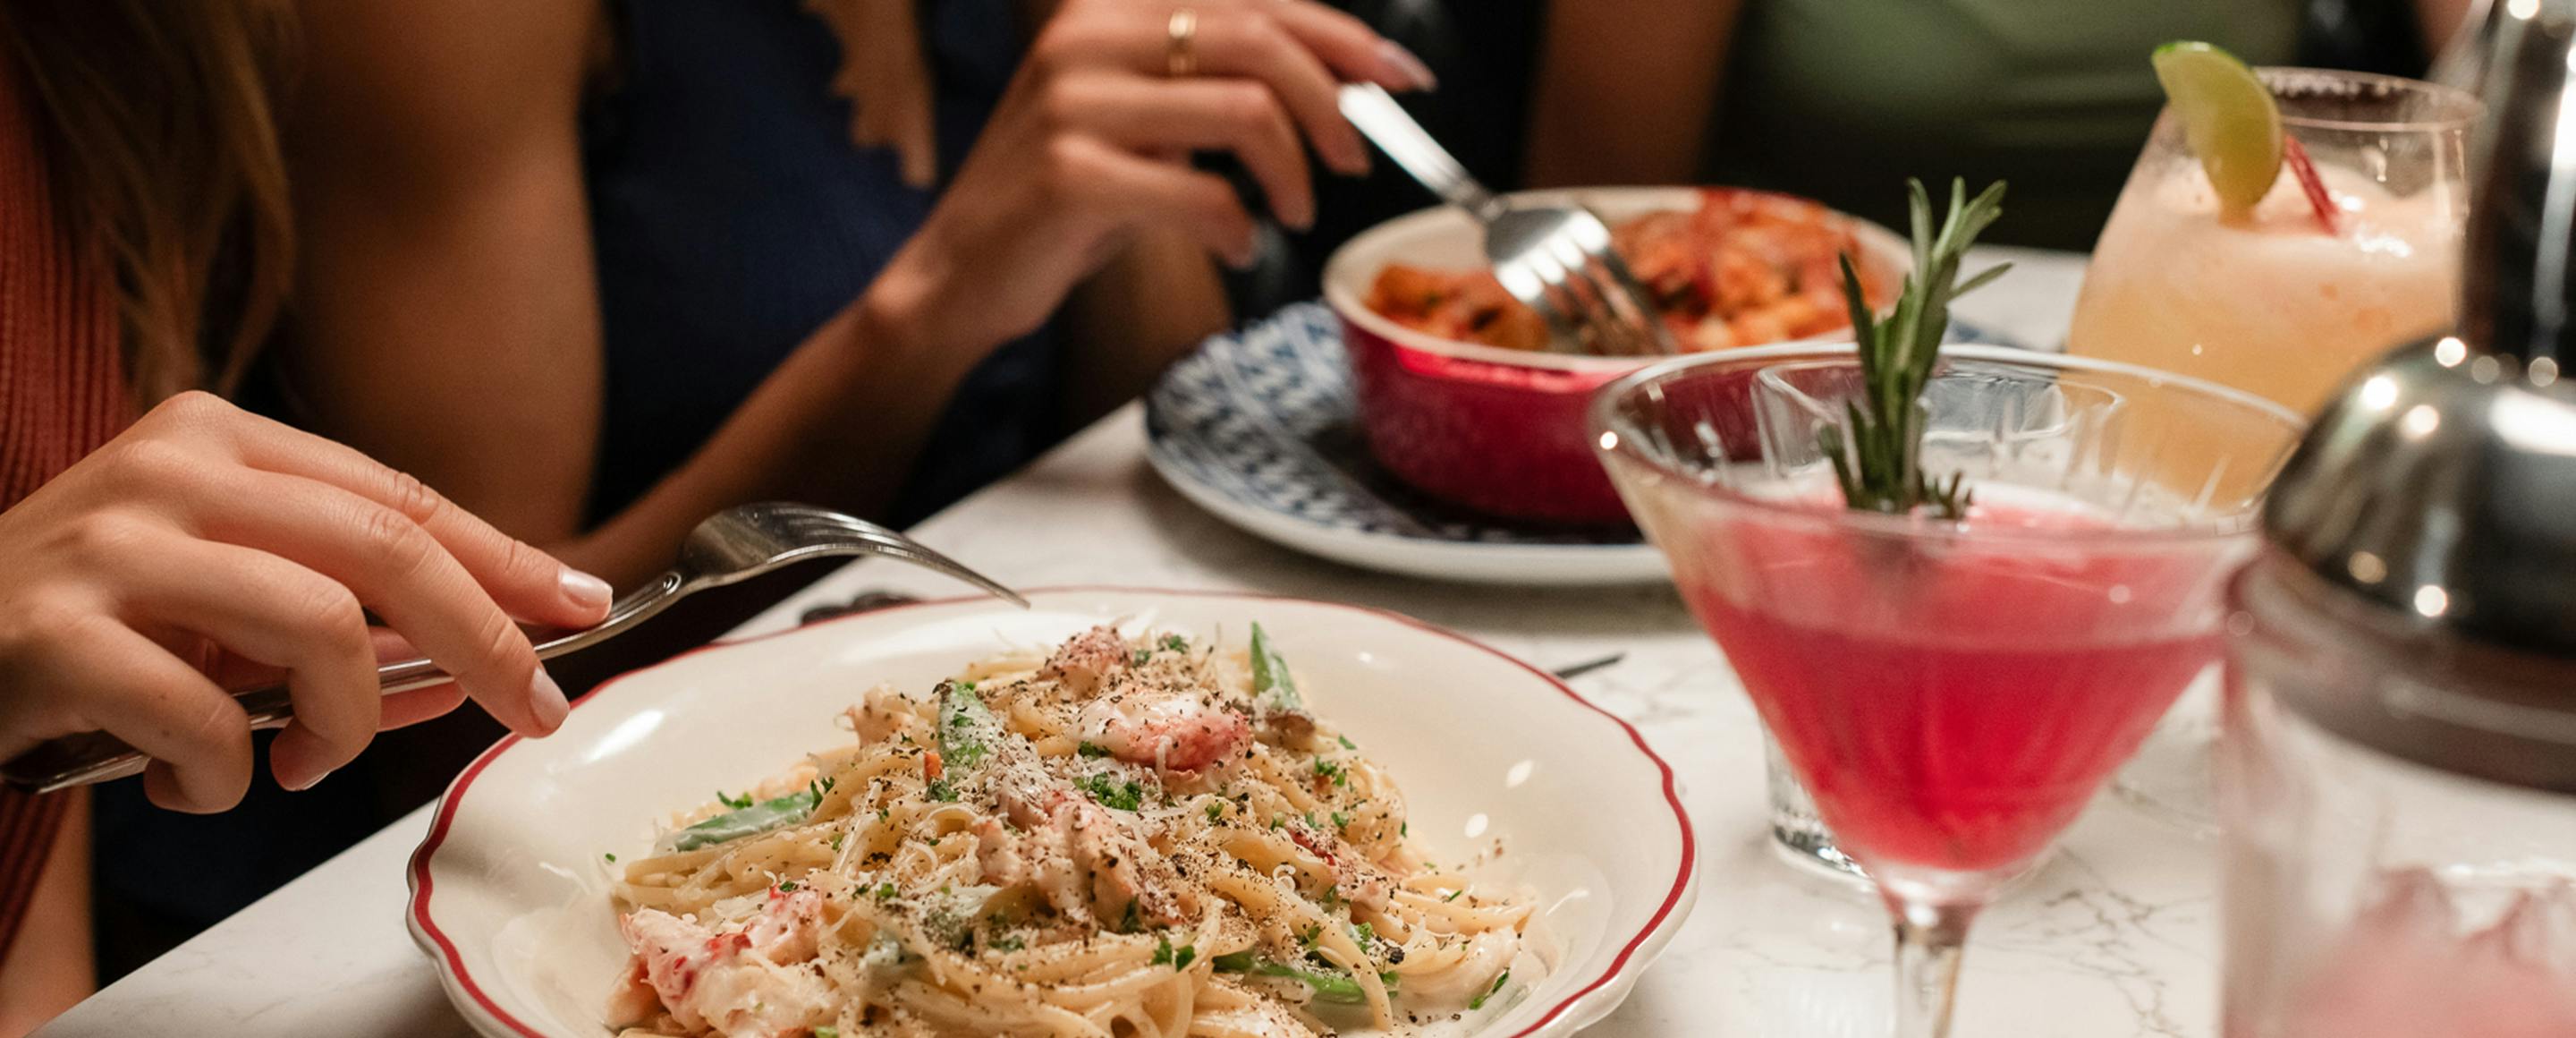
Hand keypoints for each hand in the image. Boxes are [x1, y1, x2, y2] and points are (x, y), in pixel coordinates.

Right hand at [0, 393, 613, 810]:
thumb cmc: (88, 624)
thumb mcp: (219, 588)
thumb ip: (337, 602)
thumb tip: (479, 648)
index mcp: (222, 439)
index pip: (402, 498)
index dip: (506, 557)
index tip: (581, 605)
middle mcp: (171, 471)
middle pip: (388, 550)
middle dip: (482, 641)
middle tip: (527, 709)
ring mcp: (111, 545)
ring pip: (320, 630)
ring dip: (342, 724)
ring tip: (304, 764)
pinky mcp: (56, 633)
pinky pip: (208, 720)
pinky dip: (227, 778)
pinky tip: (195, 783)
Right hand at [863, 0, 1435, 356]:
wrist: (959, 276)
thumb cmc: (1063, 202)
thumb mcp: (1143, 122)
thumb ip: (1217, 84)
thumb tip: (1338, 78)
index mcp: (1108, 8)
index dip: (1343, 35)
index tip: (1401, 79)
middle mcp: (1086, 37)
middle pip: (1260, 40)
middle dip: (1331, 104)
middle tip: (1351, 162)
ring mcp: (1073, 103)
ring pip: (1246, 110)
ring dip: (1293, 172)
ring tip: (1294, 213)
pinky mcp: (1070, 175)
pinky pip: (1203, 193)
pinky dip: (1239, 229)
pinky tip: (1235, 247)